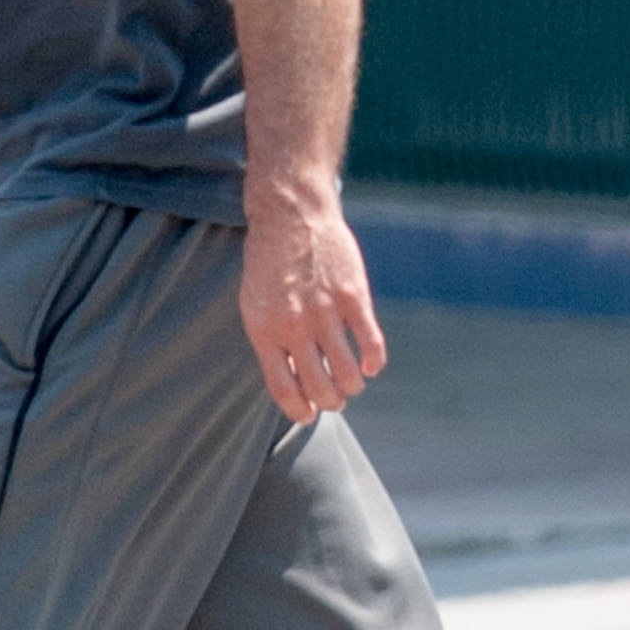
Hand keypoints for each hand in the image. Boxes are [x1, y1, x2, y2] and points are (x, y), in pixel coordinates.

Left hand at [239, 198, 386, 422]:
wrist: (291, 214)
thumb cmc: (269, 262)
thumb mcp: (254, 303)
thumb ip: (270, 340)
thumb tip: (291, 377)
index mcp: (264, 331)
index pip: (284, 389)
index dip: (299, 410)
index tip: (308, 415)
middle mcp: (294, 327)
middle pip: (319, 388)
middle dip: (330, 402)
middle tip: (335, 400)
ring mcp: (325, 312)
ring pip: (348, 373)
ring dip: (353, 386)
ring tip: (352, 382)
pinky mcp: (353, 297)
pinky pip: (371, 344)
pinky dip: (374, 362)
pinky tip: (371, 365)